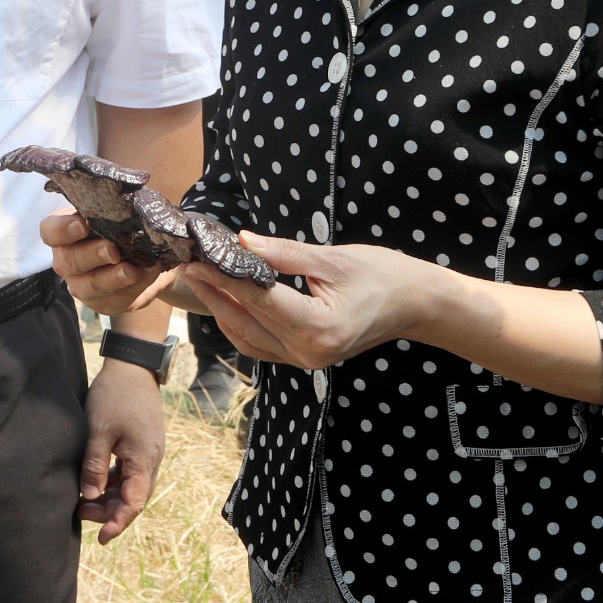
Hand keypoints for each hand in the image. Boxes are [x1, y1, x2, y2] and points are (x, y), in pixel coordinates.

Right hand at [41, 210, 196, 318]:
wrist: (150, 257)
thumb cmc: (128, 226)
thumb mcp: (123, 212)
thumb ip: (119, 206)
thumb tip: (130, 199)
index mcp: (65, 233)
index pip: (50, 231)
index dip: (62, 229)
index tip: (82, 225)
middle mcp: (67, 260)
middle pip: (69, 260)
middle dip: (92, 255)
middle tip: (113, 250)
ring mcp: (81, 285)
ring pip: (89, 286)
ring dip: (112, 278)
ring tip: (132, 271)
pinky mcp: (103, 303)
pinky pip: (113, 300)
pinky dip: (133, 288)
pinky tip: (146, 275)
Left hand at [79, 357, 164, 542]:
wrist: (134, 367)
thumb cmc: (114, 396)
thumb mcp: (99, 431)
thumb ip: (95, 466)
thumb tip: (90, 497)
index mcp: (144, 459)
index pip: (134, 503)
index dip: (117, 523)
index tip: (101, 538)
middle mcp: (152, 459)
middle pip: (134, 499)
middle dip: (109, 512)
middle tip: (80, 512)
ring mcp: (149, 452)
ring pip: (131, 487)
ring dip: (110, 497)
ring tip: (83, 500)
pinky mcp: (143, 445)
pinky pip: (130, 473)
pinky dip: (113, 482)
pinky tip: (95, 481)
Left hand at [183, 234, 431, 370]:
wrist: (416, 304)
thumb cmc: (384, 275)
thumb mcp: (334, 258)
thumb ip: (283, 254)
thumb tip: (241, 242)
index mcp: (318, 326)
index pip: (258, 299)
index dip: (223, 277)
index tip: (196, 257)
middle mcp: (308, 352)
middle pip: (246, 323)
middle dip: (214, 293)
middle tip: (186, 264)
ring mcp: (305, 360)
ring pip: (248, 338)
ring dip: (221, 309)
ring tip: (199, 279)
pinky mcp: (305, 357)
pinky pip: (261, 345)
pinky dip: (240, 323)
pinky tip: (225, 301)